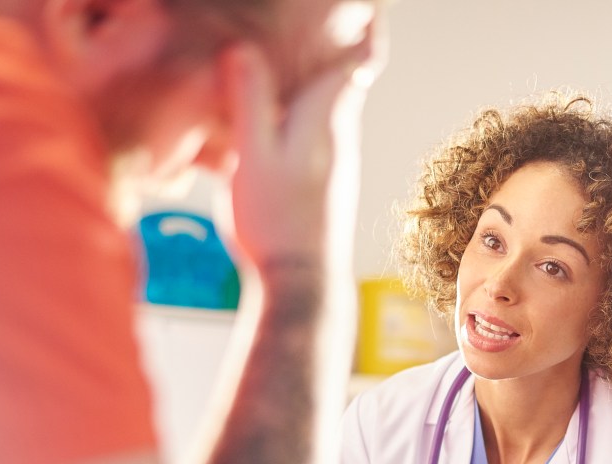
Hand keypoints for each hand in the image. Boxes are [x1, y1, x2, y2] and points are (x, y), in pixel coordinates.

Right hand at [213, 16, 384, 270]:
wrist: (301, 287)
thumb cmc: (277, 224)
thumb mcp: (254, 157)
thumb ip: (251, 102)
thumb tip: (243, 50)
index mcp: (326, 121)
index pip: (357, 63)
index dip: (364, 30)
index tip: (367, 8)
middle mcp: (337, 140)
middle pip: (338, 83)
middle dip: (327, 52)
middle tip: (312, 27)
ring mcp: (330, 166)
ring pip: (321, 113)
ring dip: (305, 88)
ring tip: (278, 68)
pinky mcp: (318, 190)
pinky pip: (306, 142)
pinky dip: (290, 124)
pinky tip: (262, 133)